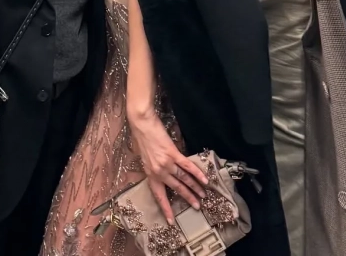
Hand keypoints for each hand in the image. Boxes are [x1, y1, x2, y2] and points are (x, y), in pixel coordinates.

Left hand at [128, 109, 206, 224]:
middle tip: (197, 207)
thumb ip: (154, 169)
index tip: (172, 222)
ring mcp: (166, 163)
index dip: (166, 209)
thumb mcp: (145, 159)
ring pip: (183, 178)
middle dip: (188, 198)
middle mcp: (159, 172)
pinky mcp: (173, 153)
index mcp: (150, 174)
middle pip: (176, 188)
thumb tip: (165, 175)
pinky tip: (204, 180)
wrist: (142, 123)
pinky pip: (187, 166)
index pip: (159, 196)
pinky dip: (197, 173)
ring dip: (194, 187)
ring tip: (203, 195)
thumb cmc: (141, 139)